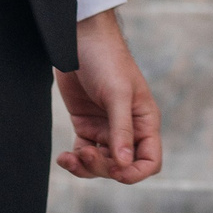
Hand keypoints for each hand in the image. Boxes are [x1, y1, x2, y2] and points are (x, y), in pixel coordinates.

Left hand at [54, 10, 161, 183]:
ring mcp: (106, 128)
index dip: (135, 172)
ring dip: (86, 167)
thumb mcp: (117, 94)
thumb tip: (125, 163)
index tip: (116, 170)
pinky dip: (74, 160)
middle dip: (104, 167)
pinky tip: (63, 157)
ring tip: (71, 157)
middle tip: (86, 154)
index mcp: (144, 121)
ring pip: (101, 164)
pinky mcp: (86, 125)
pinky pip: (83, 153)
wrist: (80, 39)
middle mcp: (128, 129)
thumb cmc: (107, 59)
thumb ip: (121, 129)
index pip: (150, 160)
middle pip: (122, 166)